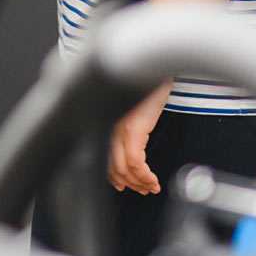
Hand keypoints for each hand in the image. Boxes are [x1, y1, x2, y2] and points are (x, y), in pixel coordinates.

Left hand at [108, 81, 171, 195]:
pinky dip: (145, 176)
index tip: (125, 186)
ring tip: (151, 186)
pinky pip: (135, 162)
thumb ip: (125, 128)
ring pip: (124, 168)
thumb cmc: (143, 85)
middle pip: (113, 168)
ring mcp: (119, 127)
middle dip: (129, 184)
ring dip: (140, 183)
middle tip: (143, 189)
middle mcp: (108, 125)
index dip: (114, 178)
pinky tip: (153, 180)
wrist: (152, 66)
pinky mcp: (133, 128)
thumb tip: (130, 155)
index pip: (102, 160)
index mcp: (104, 121)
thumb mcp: (130, 109)